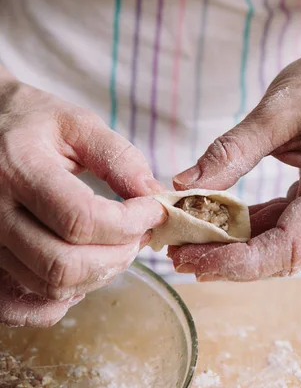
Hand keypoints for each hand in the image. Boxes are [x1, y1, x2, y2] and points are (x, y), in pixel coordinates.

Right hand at [0, 79, 165, 325]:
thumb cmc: (34, 122)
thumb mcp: (77, 123)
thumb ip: (118, 157)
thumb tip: (153, 195)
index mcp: (19, 168)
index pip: (81, 219)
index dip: (129, 222)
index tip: (154, 210)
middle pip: (64, 264)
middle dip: (118, 255)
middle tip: (139, 233)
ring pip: (49, 285)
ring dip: (98, 274)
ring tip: (118, 245)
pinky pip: (20, 306)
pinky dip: (60, 300)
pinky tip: (82, 271)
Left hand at [169, 28, 300, 280]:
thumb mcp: (273, 113)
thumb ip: (229, 152)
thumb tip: (183, 185)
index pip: (291, 245)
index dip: (240, 262)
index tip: (194, 260)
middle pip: (287, 253)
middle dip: (232, 259)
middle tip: (180, 253)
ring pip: (286, 244)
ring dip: (240, 246)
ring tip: (191, 242)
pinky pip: (290, 223)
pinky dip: (255, 226)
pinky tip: (219, 223)